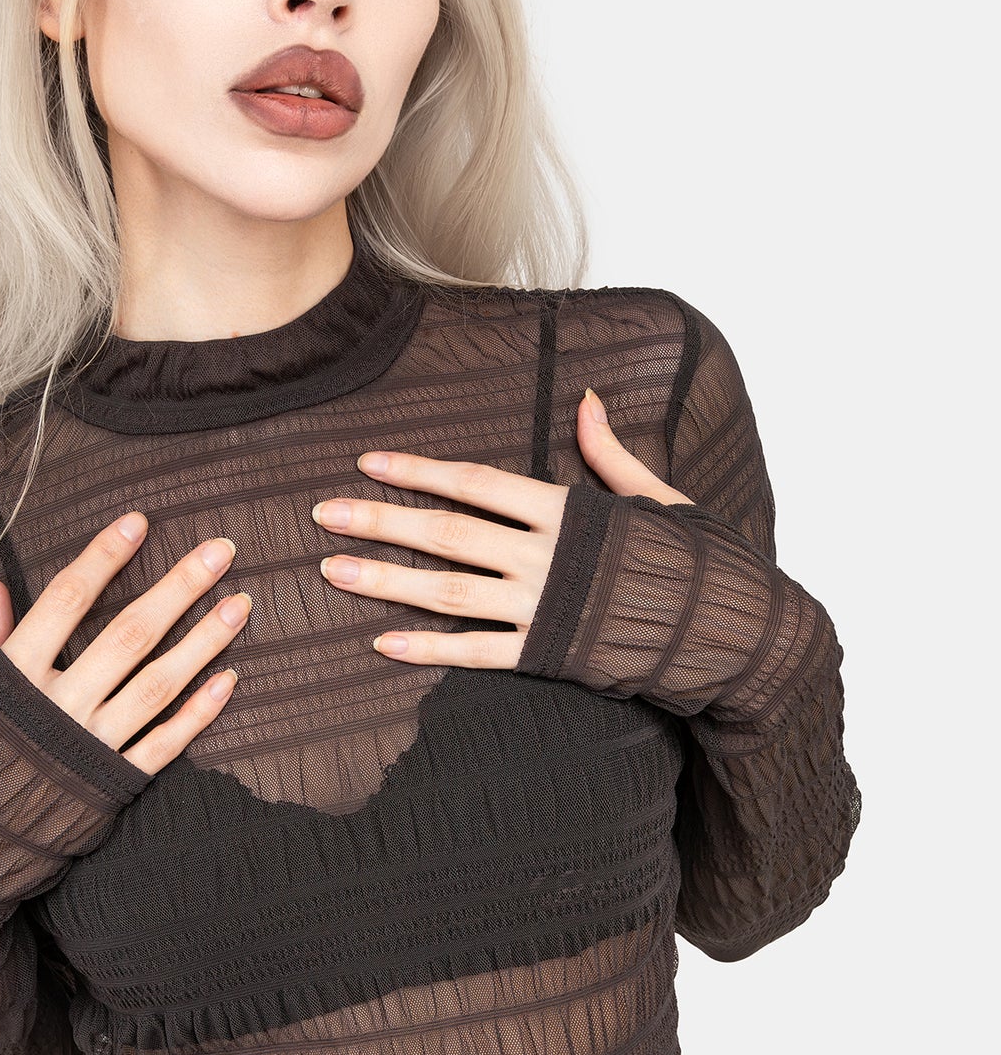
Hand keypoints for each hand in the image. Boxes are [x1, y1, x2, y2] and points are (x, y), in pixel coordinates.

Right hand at [0, 517, 250, 771]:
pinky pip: (163, 746)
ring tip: (240, 605)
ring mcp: (89, 747)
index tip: (140, 521)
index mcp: (12, 674)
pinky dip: (198, 713)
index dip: (104, 556)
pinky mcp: (110, 785)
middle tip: (221, 551)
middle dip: (179, 587)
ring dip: (203, 643)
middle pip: (128, 634)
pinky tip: (228, 679)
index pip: (66, 599)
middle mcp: (58, 706)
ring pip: (158, 685)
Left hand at [310, 388, 694, 667]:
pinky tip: (383, 643)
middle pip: (447, 534)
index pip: (476, 484)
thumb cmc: (695, 561)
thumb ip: (608, 454)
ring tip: (333, 572)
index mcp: (566, 511)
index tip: (369, 462)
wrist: (730, 630)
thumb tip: (587, 400)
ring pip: (448, 592)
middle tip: (325, 515)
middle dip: (381, 522)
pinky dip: (429, 649)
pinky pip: (476, 652)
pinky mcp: (547, 653)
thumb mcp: (655, 495)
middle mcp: (544, 557)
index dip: (419, 471)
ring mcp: (542, 607)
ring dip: (386, 581)